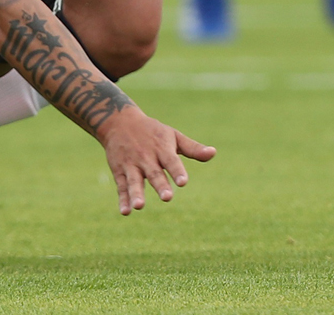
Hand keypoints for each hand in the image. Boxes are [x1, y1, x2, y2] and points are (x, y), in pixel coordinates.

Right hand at [96, 105, 215, 214]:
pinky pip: (121, 187)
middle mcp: (146, 158)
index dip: (177, 171)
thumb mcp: (173, 136)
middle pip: (154, 173)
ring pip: (134, 181)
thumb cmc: (153, 132)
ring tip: (139, 206)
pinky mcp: (119, 171)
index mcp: (162, 148)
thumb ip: (193, 148)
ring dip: (136, 194)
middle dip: (160, 185)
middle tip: (167, 197)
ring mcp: (131, 165)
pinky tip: (126, 212)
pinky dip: (123, 199)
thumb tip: (214, 153)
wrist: (120, 122)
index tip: (183, 182)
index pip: (171, 161)